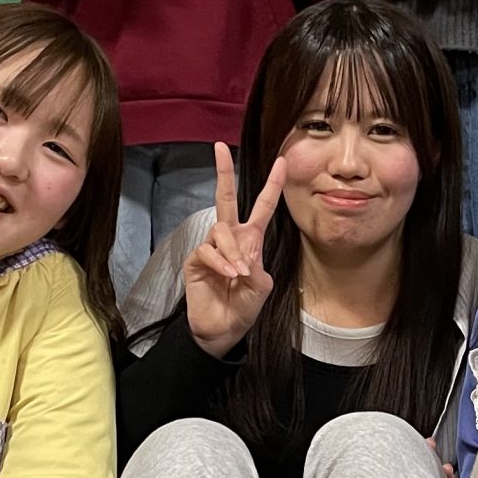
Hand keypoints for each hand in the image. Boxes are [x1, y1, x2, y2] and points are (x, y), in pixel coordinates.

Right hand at [184, 142, 284, 357]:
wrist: (223, 329)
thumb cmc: (244, 307)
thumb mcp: (261, 286)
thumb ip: (256, 266)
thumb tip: (243, 255)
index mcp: (250, 240)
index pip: (262, 207)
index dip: (272, 185)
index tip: (281, 162)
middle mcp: (229, 238)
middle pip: (225, 198)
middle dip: (223, 172)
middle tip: (219, 147)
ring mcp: (211, 248)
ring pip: (220, 230)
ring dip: (232, 251)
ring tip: (239, 273)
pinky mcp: (195, 260)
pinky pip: (207, 251)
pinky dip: (221, 262)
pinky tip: (229, 276)